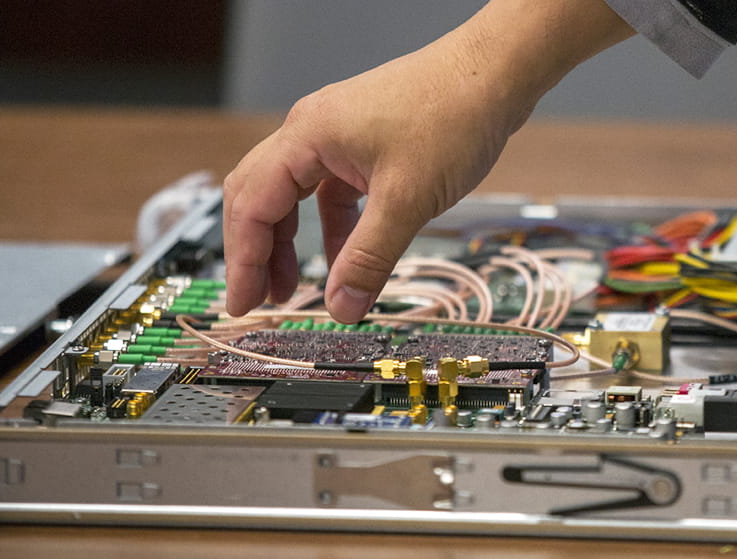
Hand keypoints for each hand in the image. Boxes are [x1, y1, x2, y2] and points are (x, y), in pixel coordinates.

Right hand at [223, 0, 631, 321]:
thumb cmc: (452, 114)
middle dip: (256, 252)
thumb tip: (342, 306)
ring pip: (295, 196)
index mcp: (307, 136)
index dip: (242, 260)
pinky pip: (331, 192)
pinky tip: (346, 258)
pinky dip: (332, 228)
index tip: (241, 302)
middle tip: (257, 300)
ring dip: (292, 242)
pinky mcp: (363, 143)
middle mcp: (312, 131)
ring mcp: (337, 136)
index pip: (252, 205)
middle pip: (260, 197)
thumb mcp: (407, 201)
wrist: (495, 74)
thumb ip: (369, 259)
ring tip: (297, 288)